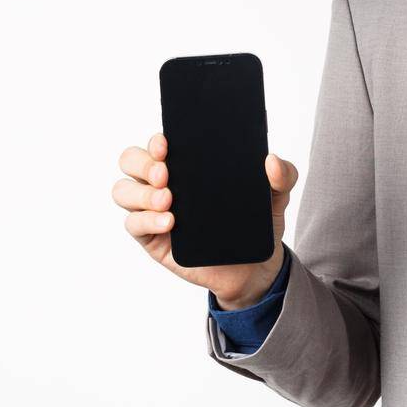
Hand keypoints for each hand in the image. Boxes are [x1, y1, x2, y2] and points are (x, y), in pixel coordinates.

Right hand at [113, 131, 297, 307]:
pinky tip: (169, 222)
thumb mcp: (276, 195)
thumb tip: (271, 160)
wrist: (254, 267)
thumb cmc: (255, 222)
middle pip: (131, 160)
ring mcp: (154, 210)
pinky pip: (133, 224)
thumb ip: (283, 174)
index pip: (159, 142)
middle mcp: (164, 182)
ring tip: (168, 200)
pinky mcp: (152, 238)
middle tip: (167, 173)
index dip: (156, 139)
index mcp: (188, 163)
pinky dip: (146, 220)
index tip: (167, 143)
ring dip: (141, 191)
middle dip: (143, 162)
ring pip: (123, 190)